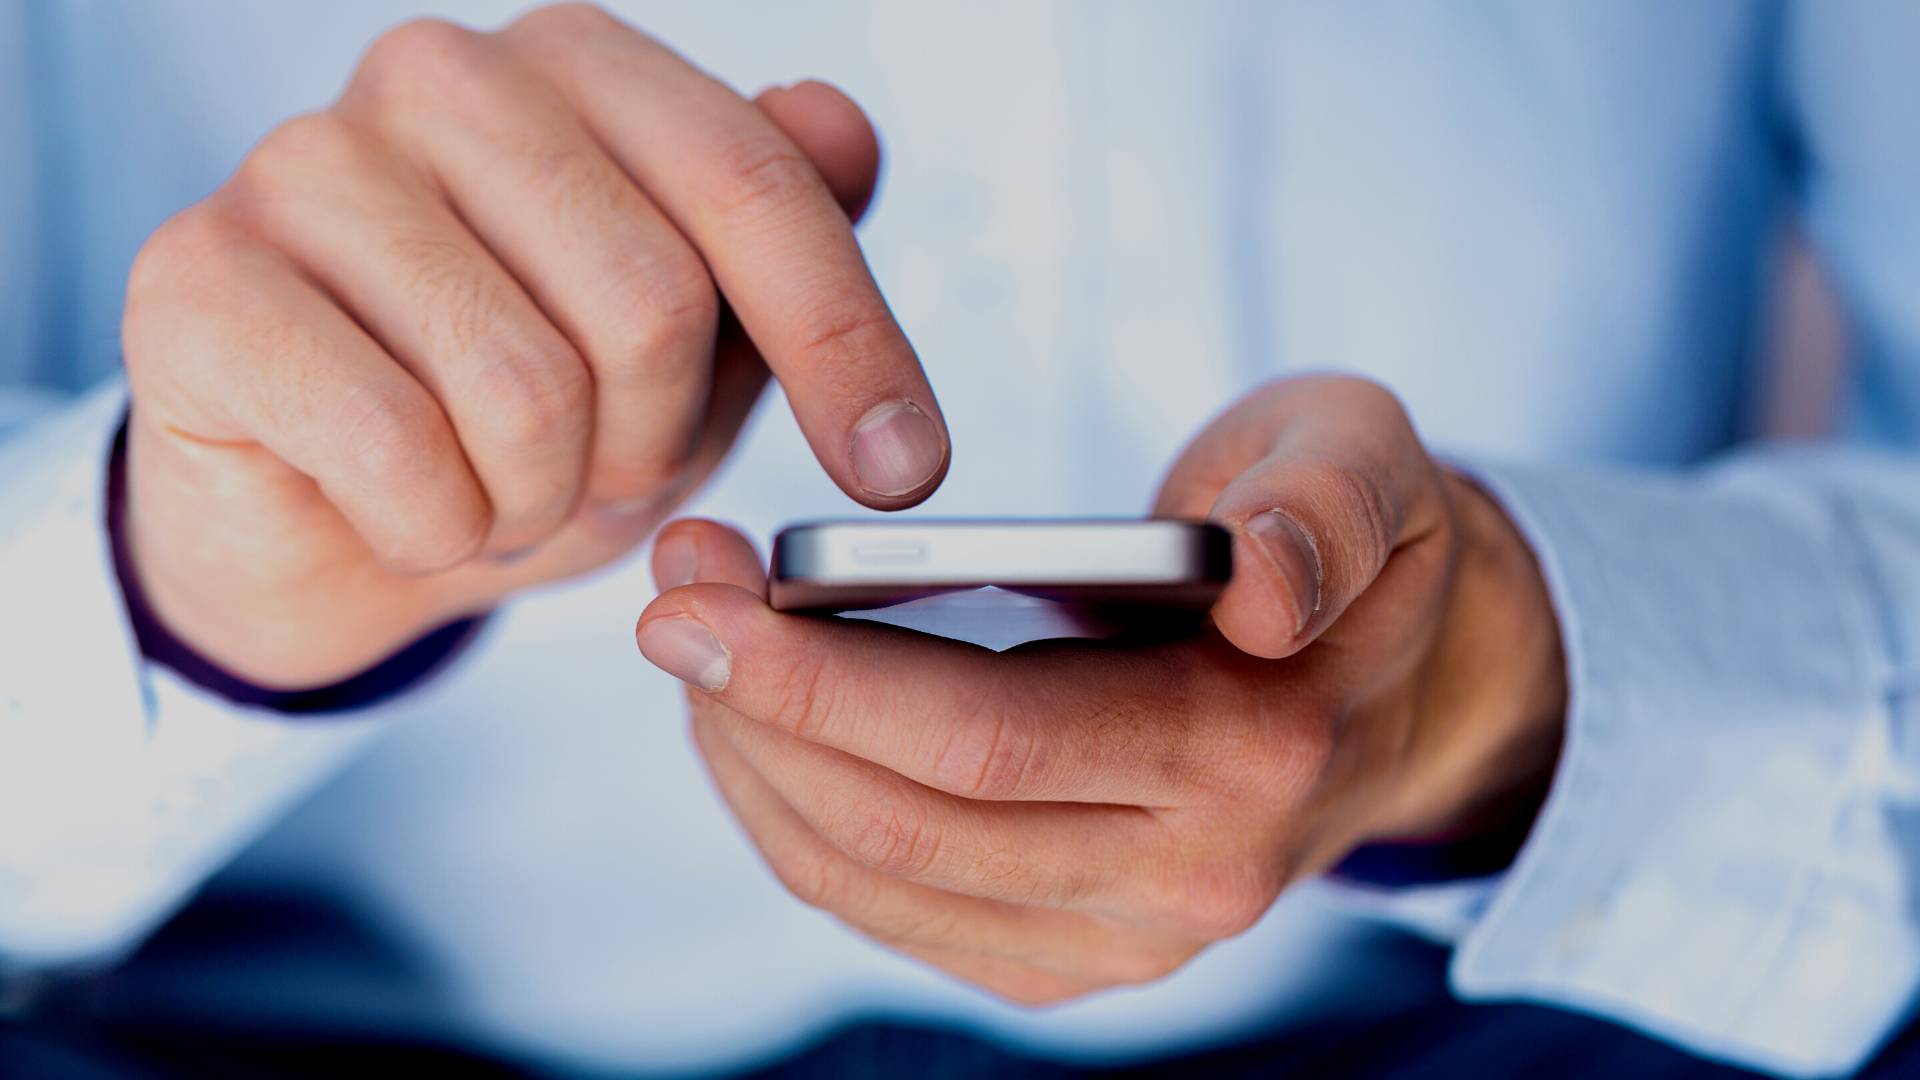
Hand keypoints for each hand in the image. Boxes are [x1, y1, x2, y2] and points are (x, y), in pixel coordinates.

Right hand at [122, 3, 948, 687]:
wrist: (340, 522)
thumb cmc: (532, 416)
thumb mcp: (700, 342)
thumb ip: (778, 230)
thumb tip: (842, 128)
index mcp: (577, 65)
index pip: (755, 182)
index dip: (849, 344)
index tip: (906, 475)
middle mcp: (440, 76)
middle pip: (649, 297)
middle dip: (652, 443)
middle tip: (597, 471)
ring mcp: (305, 163)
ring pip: (524, 385)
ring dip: (541, 495)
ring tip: (501, 487)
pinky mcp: (196, 277)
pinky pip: (393, 445)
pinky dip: (437, 529)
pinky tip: (411, 514)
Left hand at [636, 375, 1564, 1003]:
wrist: (1392, 683)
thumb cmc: (1341, 536)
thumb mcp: (1367, 458)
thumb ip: (1330, 502)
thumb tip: (1263, 582)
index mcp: (1256, 752)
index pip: (990, 743)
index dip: (818, 676)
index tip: (695, 591)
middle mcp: (1190, 880)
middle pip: (907, 822)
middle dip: (753, 709)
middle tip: (666, 593)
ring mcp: (1127, 940)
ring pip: (877, 880)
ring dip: (752, 762)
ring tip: (694, 639)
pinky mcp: (1072, 958)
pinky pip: (892, 908)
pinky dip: (794, 817)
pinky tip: (756, 721)